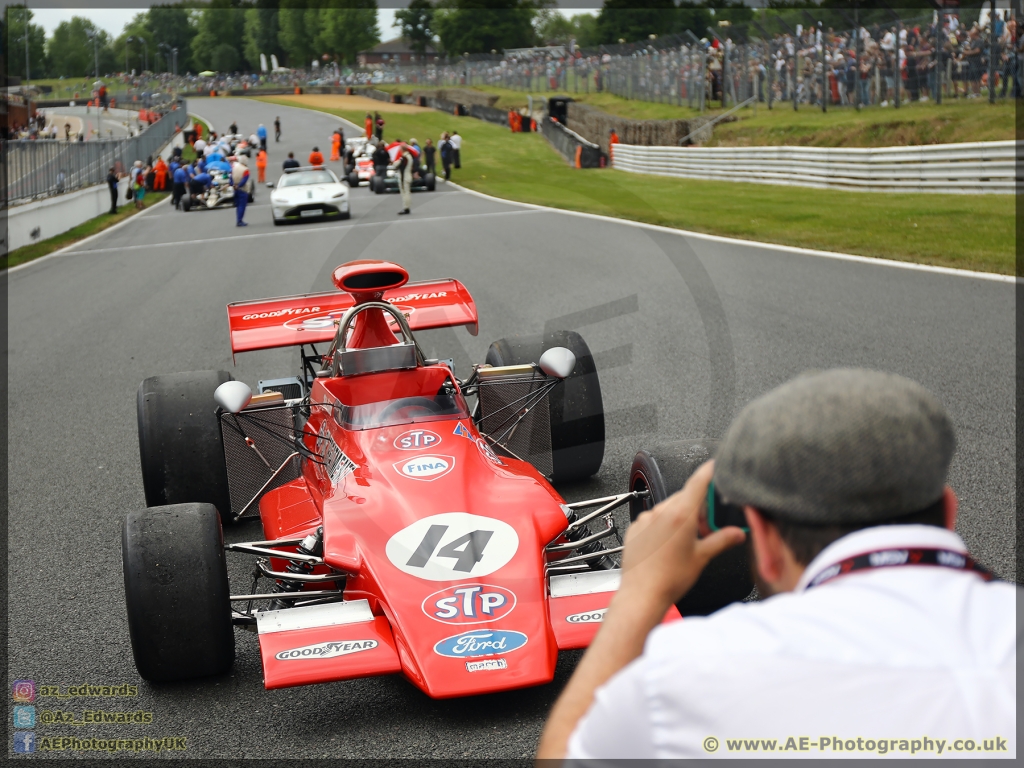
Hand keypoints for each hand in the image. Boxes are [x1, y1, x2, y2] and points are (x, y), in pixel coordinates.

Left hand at [619, 461, 745, 608]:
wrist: (642, 595)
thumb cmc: (669, 579)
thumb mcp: (702, 557)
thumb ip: (721, 540)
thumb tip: (737, 534)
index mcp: (680, 515)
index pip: (697, 482)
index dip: (708, 471)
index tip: (714, 465)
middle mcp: (661, 513)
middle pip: (684, 498)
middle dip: (698, 508)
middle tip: (705, 529)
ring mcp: (645, 520)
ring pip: (668, 508)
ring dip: (680, 517)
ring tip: (686, 541)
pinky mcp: (635, 529)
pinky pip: (653, 519)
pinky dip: (663, 526)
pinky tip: (668, 545)